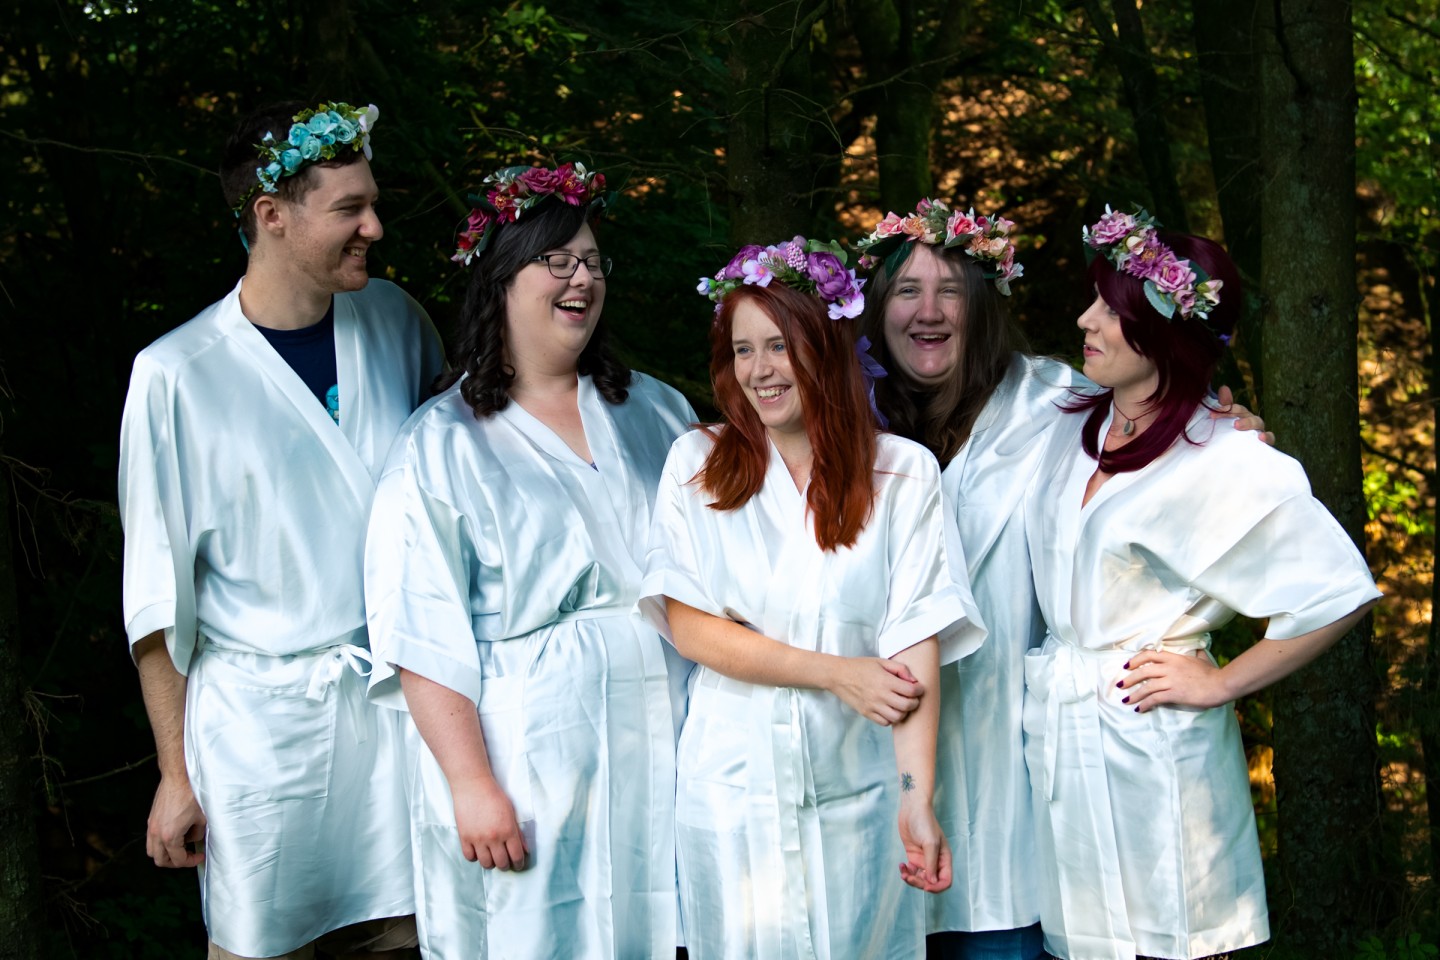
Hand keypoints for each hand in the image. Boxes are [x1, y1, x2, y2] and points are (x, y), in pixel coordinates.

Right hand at [146, 774, 205, 867]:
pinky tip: (174, 836)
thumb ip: (197, 834)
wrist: (178, 777)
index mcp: (169, 836)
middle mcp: (156, 834)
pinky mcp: (151, 819)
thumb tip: (194, 839)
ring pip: (152, 851)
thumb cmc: (191, 795)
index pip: (178, 860)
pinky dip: (160, 843)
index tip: (199, 857)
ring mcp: (151, 827)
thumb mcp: (201, 819)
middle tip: (189, 856)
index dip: (190, 861)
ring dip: (165, 854)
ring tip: (180, 848)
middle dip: (175, 862)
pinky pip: (151, 839)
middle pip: (160, 860)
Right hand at [451, 777, 527, 870]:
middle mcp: (493, 838)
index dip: (519, 864)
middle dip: (505, 865)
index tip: (518, 864)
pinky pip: (470, 857)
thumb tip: (525, 850)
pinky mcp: (464, 837)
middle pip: (501, 864)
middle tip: (505, 861)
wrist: (473, 786)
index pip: (516, 856)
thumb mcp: (511, 812)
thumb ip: (518, 833)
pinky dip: (475, 856)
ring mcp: (478, 839)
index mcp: (508, 830)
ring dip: (490, 863)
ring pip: (486, 864)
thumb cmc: (494, 796)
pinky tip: (478, 850)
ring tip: (491, 856)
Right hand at [828, 658, 922, 725]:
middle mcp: (880, 695)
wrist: (839, 675)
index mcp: (885, 681)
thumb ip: (900, 669)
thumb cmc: (861, 666)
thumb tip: (913, 680)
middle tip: (912, 698)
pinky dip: (891, 718)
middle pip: (907, 706)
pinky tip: (890, 710)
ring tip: (901, 705)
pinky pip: (885, 722)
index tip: (918, 688)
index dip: (919, 690)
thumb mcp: (881, 661)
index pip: (910, 691)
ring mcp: (873, 706)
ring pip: (897, 717)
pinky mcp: (867, 713)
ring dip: (903, 712)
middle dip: (914, 702)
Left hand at [897, 800, 951, 892]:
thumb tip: (932, 882)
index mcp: (944, 859)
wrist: (912, 809)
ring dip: (911, 879)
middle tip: (908, 877)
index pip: (945, 881)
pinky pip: (911, 871)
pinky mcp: (913, 856)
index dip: (937, 887)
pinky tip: (901, 866)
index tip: (925, 886)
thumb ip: (931, 863)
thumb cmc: (924, 823)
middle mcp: (935, 861)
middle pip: (931, 882)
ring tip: (903, 872)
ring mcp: (924, 859)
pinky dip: (906, 872)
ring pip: (920, 878)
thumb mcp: (930, 843)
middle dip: (919, 883)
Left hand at [1117, 649, 1232, 711]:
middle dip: (1129, 679)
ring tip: (1126, 700)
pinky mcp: (1174, 693)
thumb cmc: (1213, 673)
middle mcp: (1169, 667)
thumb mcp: (1201, 659)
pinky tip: (1140, 709)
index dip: (1135, 660)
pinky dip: (1145, 704)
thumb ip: (1195, 654)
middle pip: (1143, 671)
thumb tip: (1197, 648)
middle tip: (1120, 685)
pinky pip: (1154, 699)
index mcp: (1174, 658)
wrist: (1221, 684)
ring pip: (1146, 686)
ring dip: (1134, 694)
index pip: (1149, 655)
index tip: (1127, 665)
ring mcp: (1171, 681)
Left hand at [1211, 384, 1274, 445]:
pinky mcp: (1265, 443)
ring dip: (1249, 423)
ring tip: (1239, 426)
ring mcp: (1259, 431)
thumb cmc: (1232, 433)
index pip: (1236, 409)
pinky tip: (1261, 437)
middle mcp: (1252, 421)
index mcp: (1242, 415)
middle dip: (1237, 415)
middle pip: (1248, 415)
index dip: (1226, 409)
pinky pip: (1270, 438)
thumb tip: (1224, 387)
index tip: (1212, 414)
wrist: (1237, 452)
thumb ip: (1225, 406)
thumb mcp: (1226, 420)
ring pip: (1258, 423)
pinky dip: (1267, 437)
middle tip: (1230, 422)